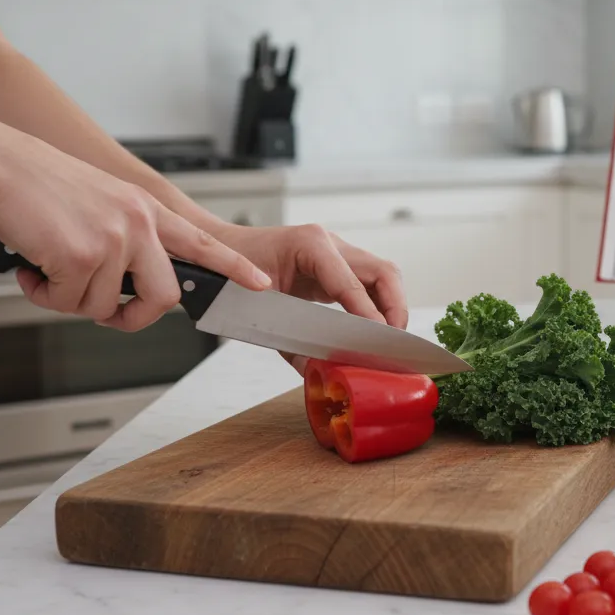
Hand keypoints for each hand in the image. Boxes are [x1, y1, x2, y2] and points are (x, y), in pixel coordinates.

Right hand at [0, 124, 271, 330]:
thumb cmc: (35, 183)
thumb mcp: (100, 201)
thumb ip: (125, 235)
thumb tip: (125, 284)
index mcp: (145, 209)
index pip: (202, 242)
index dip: (233, 267)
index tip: (261, 283)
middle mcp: (138, 223)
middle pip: (162, 297)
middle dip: (131, 316)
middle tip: (105, 312)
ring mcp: (112, 239)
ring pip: (101, 306)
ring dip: (68, 298)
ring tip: (46, 268)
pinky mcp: (80, 255)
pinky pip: (67, 302)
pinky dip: (42, 294)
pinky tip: (30, 266)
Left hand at [214, 223, 407, 368]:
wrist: (220, 250)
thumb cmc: (231, 273)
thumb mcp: (256, 309)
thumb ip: (288, 341)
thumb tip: (316, 371)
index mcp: (310, 244)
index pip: (351, 281)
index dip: (369, 312)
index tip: (380, 339)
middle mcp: (330, 243)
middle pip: (383, 272)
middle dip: (395, 308)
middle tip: (393, 343)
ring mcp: (336, 251)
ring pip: (382, 276)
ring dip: (391, 307)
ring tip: (388, 341)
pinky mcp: (336, 265)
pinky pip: (369, 283)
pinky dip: (377, 306)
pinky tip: (374, 331)